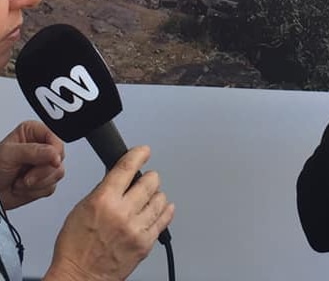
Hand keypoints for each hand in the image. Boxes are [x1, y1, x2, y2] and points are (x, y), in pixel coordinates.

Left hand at [0, 121, 64, 209]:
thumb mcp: (9, 154)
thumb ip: (33, 151)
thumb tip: (54, 153)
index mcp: (34, 133)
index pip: (56, 138)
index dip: (56, 150)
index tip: (52, 161)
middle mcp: (42, 147)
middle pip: (59, 157)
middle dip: (42, 172)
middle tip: (26, 176)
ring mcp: (44, 165)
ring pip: (57, 173)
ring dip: (37, 183)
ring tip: (21, 181)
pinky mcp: (45, 180)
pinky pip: (51, 187)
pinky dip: (35, 191)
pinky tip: (23, 187)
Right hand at [46, 145, 174, 280]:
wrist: (79, 278)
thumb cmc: (75, 247)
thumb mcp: (81, 209)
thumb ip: (102, 189)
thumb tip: (117, 174)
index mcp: (104, 200)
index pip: (127, 167)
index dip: (139, 154)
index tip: (144, 151)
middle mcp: (122, 213)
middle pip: (150, 181)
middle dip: (148, 177)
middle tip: (145, 180)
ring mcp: (136, 229)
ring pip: (160, 198)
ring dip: (155, 195)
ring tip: (148, 199)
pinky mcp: (145, 244)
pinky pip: (164, 220)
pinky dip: (164, 211)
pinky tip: (161, 208)